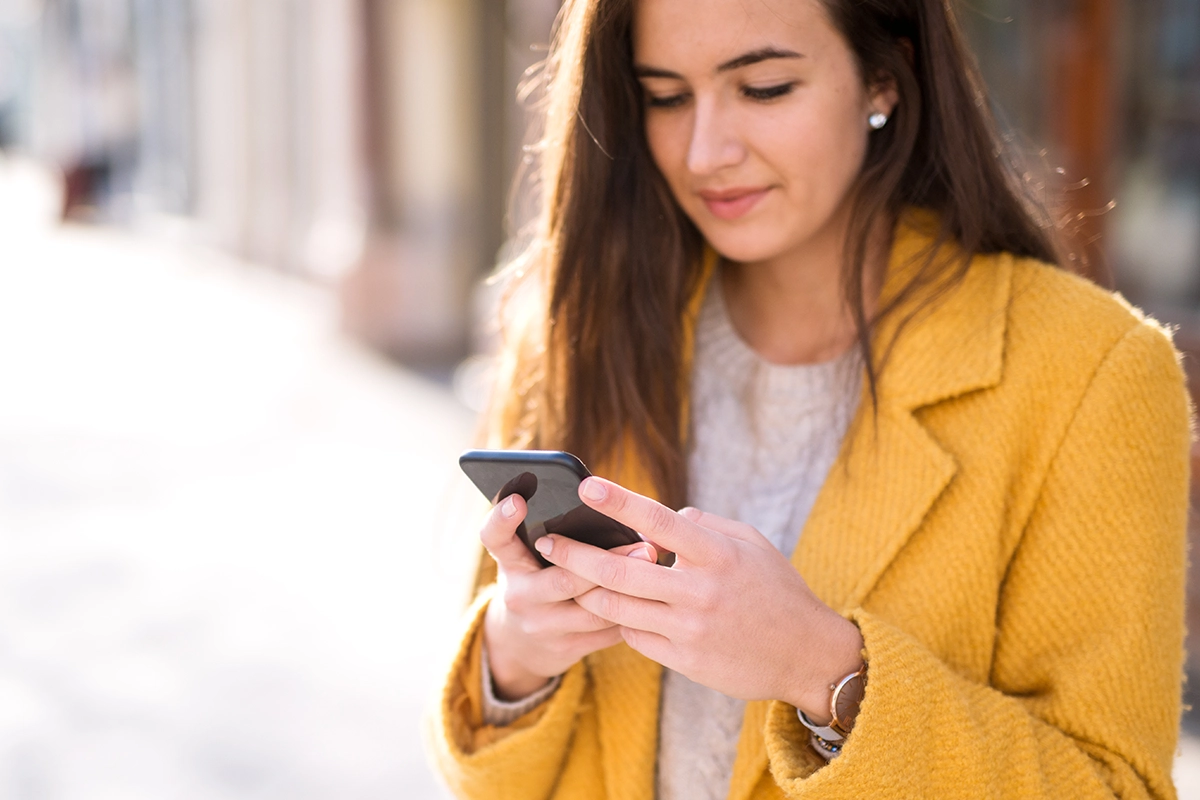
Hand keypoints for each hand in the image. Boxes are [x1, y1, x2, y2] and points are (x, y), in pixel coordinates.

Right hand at [480, 493, 657, 699]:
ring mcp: (541, 626)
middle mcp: (520, 595)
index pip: (495, 538)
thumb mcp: (532, 559)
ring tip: (656, 569)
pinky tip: (652, 598)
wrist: (521, 644)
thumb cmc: (538, 581)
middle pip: (563, 579)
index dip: (502, 518)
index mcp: (510, 564)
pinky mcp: (565, 648)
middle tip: (645, 545)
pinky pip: (605, 632)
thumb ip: (555, 536)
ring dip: (628, 590)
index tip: (518, 500)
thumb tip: (613, 510)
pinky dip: (630, 614)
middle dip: (608, 562)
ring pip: (592, 609)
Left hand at [533, 477, 863, 721]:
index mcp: (718, 555)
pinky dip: (619, 619)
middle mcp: (700, 592)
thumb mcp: (752, 544)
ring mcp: (689, 630)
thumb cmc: (778, 590)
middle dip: (575, 554)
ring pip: (617, 608)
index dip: (620, 502)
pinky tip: (612, 608)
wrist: (807, 655)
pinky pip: (633, 636)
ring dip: (586, 590)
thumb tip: (659, 520)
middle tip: (547, 541)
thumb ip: (704, 526)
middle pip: (620, 571)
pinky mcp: (684, 660)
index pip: (659, 521)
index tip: (587, 486)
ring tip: (566, 575)